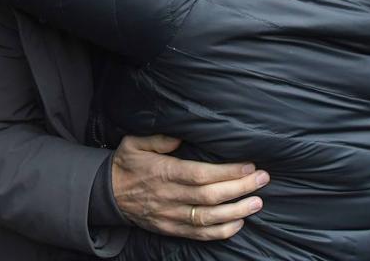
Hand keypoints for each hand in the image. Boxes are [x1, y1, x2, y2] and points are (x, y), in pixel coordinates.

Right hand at [111, 134, 267, 240]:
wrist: (106, 195)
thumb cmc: (126, 165)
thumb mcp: (135, 143)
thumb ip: (160, 138)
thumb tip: (181, 135)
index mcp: (164, 173)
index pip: (201, 175)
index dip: (228, 172)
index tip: (249, 166)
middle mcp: (170, 197)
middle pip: (211, 196)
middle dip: (240, 188)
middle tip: (263, 179)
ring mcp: (171, 216)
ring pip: (209, 218)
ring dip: (237, 212)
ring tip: (257, 202)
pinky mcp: (171, 229)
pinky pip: (199, 235)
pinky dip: (221, 232)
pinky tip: (239, 223)